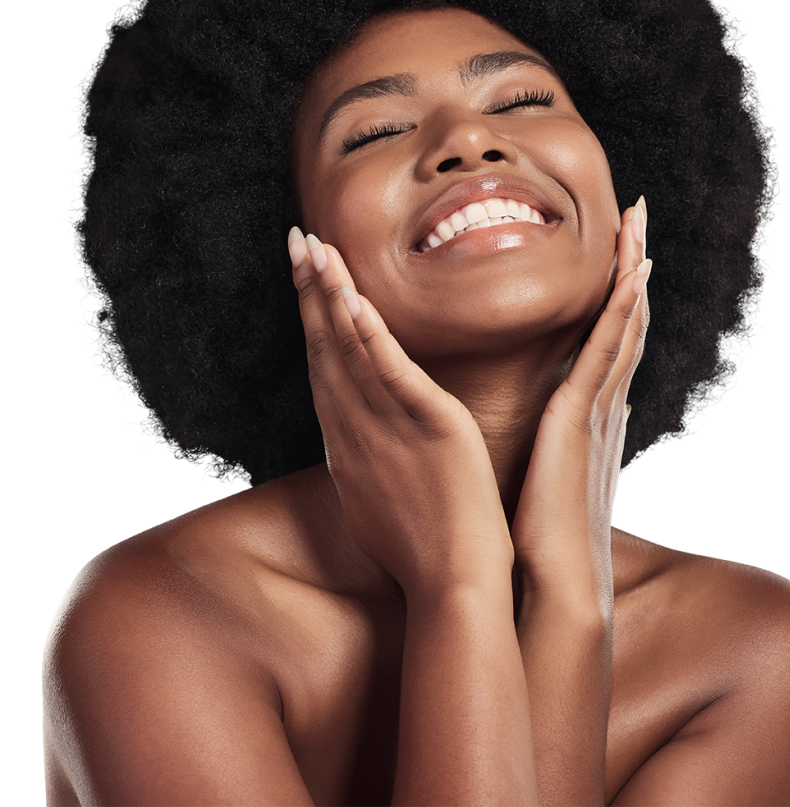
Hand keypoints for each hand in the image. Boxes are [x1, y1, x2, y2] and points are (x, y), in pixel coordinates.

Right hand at [288, 228, 513, 601]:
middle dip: (309, 291)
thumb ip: (364, 461)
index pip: (323, 367)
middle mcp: (356, 430)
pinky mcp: (429, 428)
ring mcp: (387, 428)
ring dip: (330, 295)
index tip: (304, 278)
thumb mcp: (376, 500)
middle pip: (324, 348)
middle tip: (297, 241)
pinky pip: (392, 373)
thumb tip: (355, 447)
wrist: (451, 589)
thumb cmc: (420, 550)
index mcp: (348, 444)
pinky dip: (369, 335)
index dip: (310, 318)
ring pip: (349, 350)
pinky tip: (355, 299)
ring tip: (315, 248)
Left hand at [510, 198, 650, 603]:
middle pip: (625, 322)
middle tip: (637, 217)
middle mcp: (604, 407)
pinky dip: (622, 309)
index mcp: (591, 418)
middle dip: (632, 268)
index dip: (619, 296)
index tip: (622, 254)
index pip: (610, 343)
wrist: (556, 583)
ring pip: (623, 325)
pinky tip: (632, 273)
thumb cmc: (545, 538)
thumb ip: (570, 442)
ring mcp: (599, 410)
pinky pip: (608, 349)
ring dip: (632, 273)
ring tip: (638, 225)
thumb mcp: (557, 476)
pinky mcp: (583, 416)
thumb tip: (582, 421)